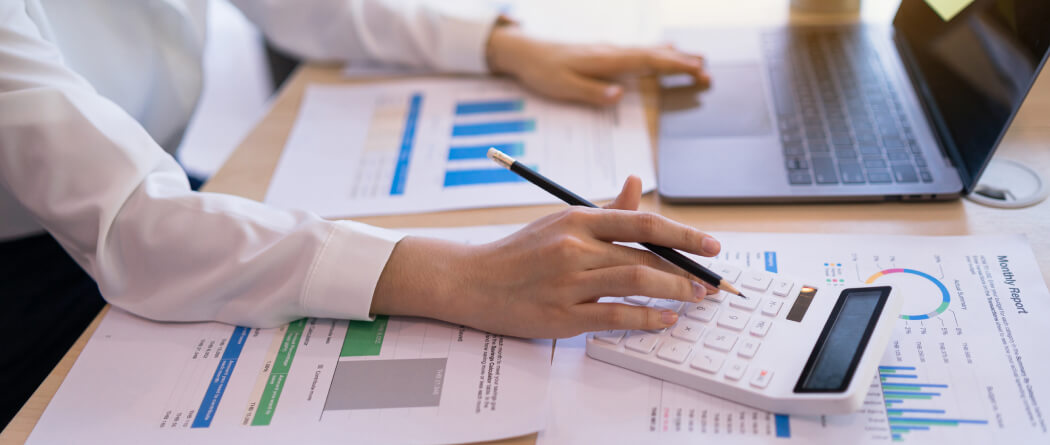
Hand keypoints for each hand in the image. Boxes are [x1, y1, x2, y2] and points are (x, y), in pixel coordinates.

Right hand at [370, 176, 721, 337]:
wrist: (472, 281)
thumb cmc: (520, 251)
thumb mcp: (561, 220)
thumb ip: (605, 209)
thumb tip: (638, 183)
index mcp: (578, 219)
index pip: (644, 221)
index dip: (685, 234)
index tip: (712, 245)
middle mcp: (575, 247)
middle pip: (646, 255)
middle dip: (686, 271)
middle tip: (709, 282)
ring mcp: (568, 282)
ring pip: (636, 283)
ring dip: (674, 292)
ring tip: (693, 298)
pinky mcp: (561, 315)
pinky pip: (615, 316)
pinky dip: (646, 318)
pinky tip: (664, 319)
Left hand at [486, 24, 709, 105]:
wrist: (526, 51)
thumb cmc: (543, 71)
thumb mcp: (564, 87)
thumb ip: (592, 92)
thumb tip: (618, 95)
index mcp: (606, 60)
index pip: (647, 61)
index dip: (673, 66)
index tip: (696, 70)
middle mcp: (612, 51)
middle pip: (654, 55)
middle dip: (683, 63)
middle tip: (708, 72)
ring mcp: (610, 50)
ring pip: (648, 51)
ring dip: (674, 57)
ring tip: (698, 60)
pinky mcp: (605, 53)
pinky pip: (639, 51)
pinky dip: (658, 53)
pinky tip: (665, 52)